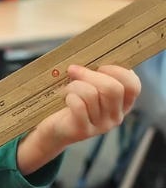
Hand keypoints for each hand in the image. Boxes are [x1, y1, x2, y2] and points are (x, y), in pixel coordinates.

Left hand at [18, 65, 140, 173]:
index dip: (117, 71)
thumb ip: (96, 76)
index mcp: (123, 104)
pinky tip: (65, 99)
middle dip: (90, 74)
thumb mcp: (87, 88)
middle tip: (73, 70)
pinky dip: (70, 97)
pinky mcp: (83, 130)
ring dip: (75, 85)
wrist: (54, 129)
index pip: (133, 86)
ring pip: (92, 94)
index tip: (99, 66)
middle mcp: (116, 117)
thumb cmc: (71, 102)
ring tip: (66, 89)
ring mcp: (101, 126)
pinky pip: (79, 106)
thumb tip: (92, 57)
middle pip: (113, 88)